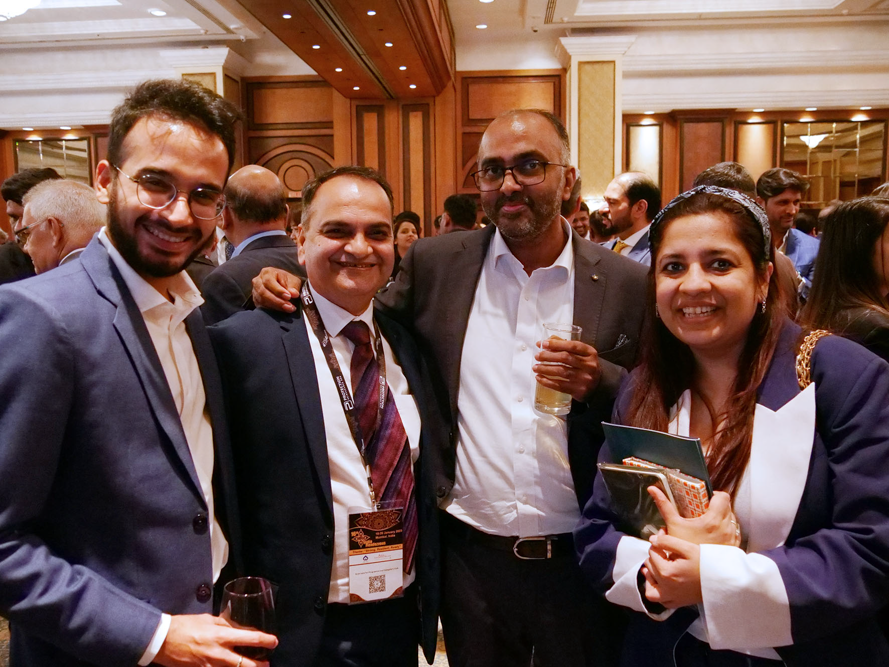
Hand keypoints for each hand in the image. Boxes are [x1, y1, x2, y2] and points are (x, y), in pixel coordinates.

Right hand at [153, 614, 277, 666]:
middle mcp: (218, 653)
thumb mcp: (208, 619)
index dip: (265, 640)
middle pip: (246, 664)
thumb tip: (237, 628)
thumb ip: (224, 624)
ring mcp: (209, 666)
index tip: (274, 641)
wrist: (162, 640)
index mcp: (221, 636)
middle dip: (260, 665)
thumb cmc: (185, 626)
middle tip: (267, 663)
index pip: (250, 638)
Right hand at [251, 267, 301, 312]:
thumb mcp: (293, 281)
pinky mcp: (256, 300)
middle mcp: (258, 281)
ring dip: (276, 306)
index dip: (278, 290)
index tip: (288, 297)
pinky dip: (272, 309)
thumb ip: (293, 287)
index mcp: (267, 272)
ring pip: (262, 300)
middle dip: (277, 301)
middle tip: (289, 306)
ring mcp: (255, 291)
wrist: (282, 284)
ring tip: (288, 309)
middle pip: (264, 292)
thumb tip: (294, 294)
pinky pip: (262, 306)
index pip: (269, 281)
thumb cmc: (287, 281)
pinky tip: (281, 310)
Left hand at [533, 339, 600, 401]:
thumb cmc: (586, 367)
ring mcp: (584, 379)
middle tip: (537, 356)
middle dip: (548, 356)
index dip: (556, 344)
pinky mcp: (578, 390)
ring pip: (561, 371)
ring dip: (545, 369)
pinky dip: (547, 381)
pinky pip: (559, 385)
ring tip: (535, 367)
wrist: (598, 386)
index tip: (543, 343)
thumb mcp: (583, 355)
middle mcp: (589, 366)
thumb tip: (546, 343)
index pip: (572, 346)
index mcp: (590, 353)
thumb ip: (567, 347)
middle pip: (565, 358)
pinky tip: (539, 378)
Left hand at [641, 531, 702, 608]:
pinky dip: (657, 591)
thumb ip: (667, 542)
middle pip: (649, 566)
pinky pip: (659, 599)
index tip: (665, 536)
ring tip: (660, 565)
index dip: (658, 542)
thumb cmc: (707, 563)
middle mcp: (665, 587)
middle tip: (666, 550)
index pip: (652, 552)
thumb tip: (652, 540)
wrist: (723, 580)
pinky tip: (662, 581)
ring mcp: (671, 597)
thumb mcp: (688, 548)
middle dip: (655, 555)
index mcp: (667, 572)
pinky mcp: (677, 603)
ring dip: (651, 574)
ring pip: (650, 587)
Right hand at [648, 486, 739, 546]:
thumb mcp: (673, 525)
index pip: (723, 497)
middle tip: (704, 510)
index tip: (705, 499)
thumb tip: (653, 489)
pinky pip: (733, 531)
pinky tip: (715, 534)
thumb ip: (664, 506)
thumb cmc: (685, 549)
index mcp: (713, 520)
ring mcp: (732, 537)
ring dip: (722, 517)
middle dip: (717, 506)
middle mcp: (726, 527)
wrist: (696, 572)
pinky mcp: (734, 545)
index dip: (714, 495)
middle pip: (727, 506)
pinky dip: (725, 529)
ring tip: (709, 522)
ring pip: (731, 518)